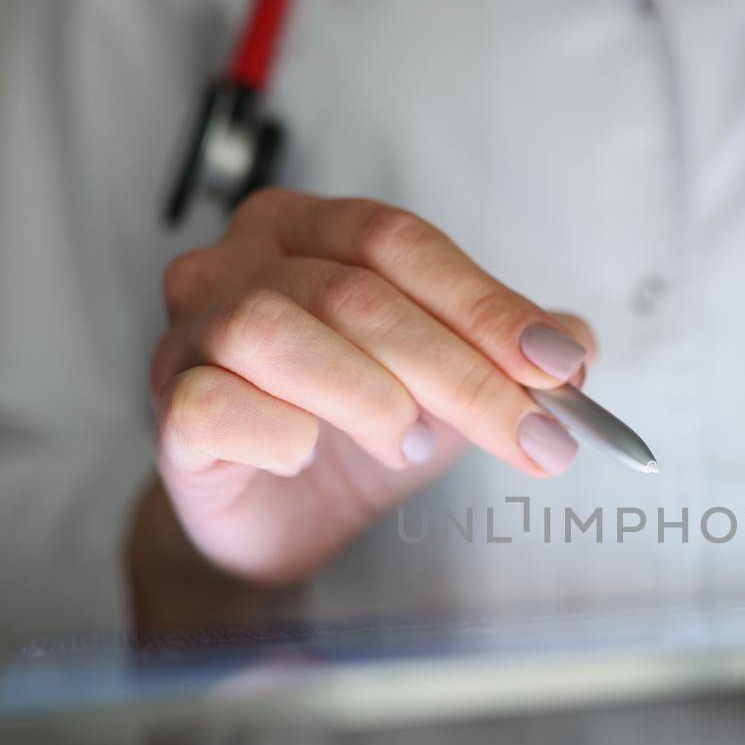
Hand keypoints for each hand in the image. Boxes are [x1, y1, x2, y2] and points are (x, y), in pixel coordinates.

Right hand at [145, 189, 596, 587]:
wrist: (274, 517)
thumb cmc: (353, 430)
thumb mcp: (451, 385)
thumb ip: (510, 353)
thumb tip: (576, 345)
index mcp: (306, 227)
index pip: (400, 243)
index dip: (485, 304)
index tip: (557, 368)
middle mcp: (235, 261)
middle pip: (354, 294)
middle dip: (462, 375)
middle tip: (534, 439)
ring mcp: (189, 330)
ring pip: (275, 332)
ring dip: (367, 398)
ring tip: (403, 444)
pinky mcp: (169, 404)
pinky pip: (216, 402)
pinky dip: (280, 434)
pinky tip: (306, 456)